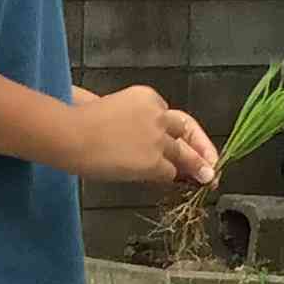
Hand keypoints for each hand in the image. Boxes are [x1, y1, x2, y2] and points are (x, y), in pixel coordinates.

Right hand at [72, 84, 215, 186]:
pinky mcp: (154, 160)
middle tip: (211, 163)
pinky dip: (173, 179)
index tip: (185, 145)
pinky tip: (181, 186)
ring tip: (209, 179)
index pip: (168, 116)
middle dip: (201, 147)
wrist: (72, 134)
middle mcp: (157, 113)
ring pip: (184, 153)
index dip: (178, 134)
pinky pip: (169, 172)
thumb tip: (128, 137)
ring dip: (199, 167)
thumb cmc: (77, 123)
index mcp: (145, 96)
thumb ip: (125, 120)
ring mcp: (158, 137)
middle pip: (185, 130)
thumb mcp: (107, 110)